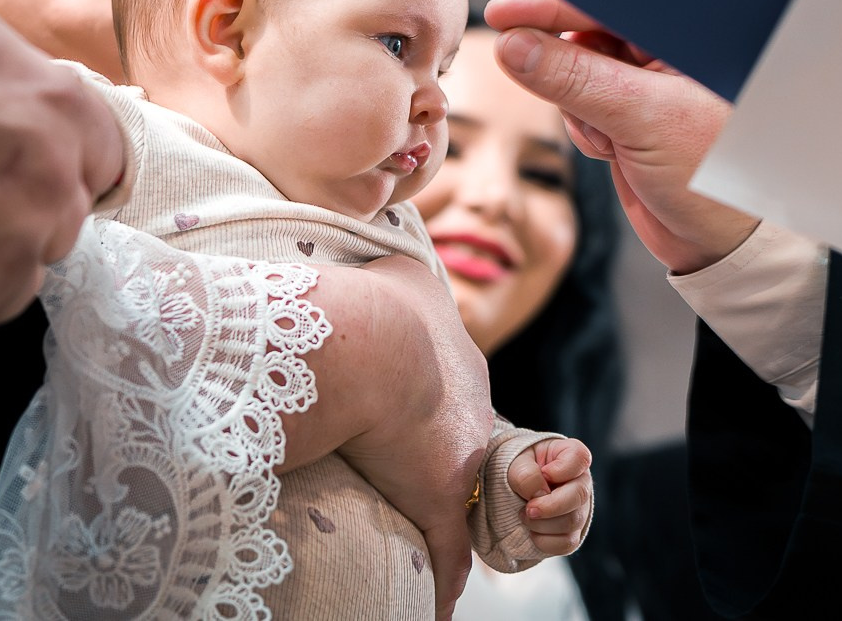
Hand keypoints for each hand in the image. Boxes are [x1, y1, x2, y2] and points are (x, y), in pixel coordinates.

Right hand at [0, 0, 123, 360]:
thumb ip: (13, 74)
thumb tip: (20, 94)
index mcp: (65, 116)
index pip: (100, 152)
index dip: (55, 156)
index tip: (17, 161)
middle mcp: (54, 197)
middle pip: (58, 219)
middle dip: (15, 208)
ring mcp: (4, 268)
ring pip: (10, 278)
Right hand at [299, 253, 493, 619]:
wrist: (374, 343)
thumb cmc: (373, 305)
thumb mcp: (396, 273)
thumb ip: (393, 273)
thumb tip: (383, 257)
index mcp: (456, 359)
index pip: (451, 392)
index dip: (429, 407)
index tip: (411, 423)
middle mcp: (468, 406)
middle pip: (464, 443)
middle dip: (443, 463)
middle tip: (412, 481)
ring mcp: (460, 457)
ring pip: (460, 501)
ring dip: (443, 524)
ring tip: (428, 549)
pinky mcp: (442, 501)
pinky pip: (447, 555)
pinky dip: (441, 586)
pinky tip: (437, 610)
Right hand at [485, 0, 757, 274]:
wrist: (715, 245)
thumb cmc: (712, 178)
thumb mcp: (642, 121)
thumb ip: (576, 79)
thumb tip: (516, 46)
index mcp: (681, 39)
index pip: (605, 2)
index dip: (552, 4)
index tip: (504, 15)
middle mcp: (663, 55)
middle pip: (583, 32)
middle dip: (562, 64)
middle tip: (538, 80)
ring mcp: (642, 86)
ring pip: (572, 71)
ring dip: (575, 105)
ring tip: (610, 137)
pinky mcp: (625, 116)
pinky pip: (577, 105)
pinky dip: (581, 128)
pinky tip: (611, 151)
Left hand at [506, 437, 592, 556]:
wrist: (514, 492)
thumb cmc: (520, 470)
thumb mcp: (516, 463)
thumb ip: (526, 473)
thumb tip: (539, 494)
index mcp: (571, 455)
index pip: (580, 458)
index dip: (560, 470)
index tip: (543, 473)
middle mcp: (581, 481)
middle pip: (579, 496)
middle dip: (550, 506)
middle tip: (528, 509)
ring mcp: (580, 509)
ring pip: (572, 522)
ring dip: (542, 524)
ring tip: (524, 515)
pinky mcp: (573, 533)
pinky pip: (566, 544)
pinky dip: (544, 541)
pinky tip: (532, 531)